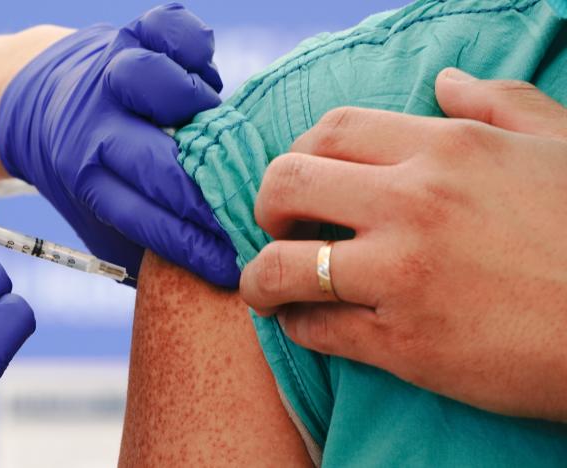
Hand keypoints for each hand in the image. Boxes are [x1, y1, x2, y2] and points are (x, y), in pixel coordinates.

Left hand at [0, 3, 238, 286]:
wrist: (33, 100)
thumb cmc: (84, 169)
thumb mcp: (96, 216)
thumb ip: (143, 243)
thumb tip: (207, 282)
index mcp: (83, 176)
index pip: (145, 219)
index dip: (192, 246)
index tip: (231, 267)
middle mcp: (93, 124)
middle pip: (154, 161)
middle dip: (204, 196)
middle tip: (245, 211)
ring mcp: (110, 73)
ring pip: (150, 82)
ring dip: (190, 107)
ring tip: (211, 124)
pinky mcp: (130, 33)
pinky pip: (167, 27)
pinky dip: (191, 44)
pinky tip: (202, 68)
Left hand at [239, 68, 566, 420]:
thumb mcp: (559, 146)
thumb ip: (499, 104)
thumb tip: (444, 81)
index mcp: (448, 149)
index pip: (333, 130)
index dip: (301, 151)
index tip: (303, 178)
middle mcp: (414, 204)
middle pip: (287, 184)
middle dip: (266, 205)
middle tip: (277, 225)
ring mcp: (403, 275)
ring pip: (283, 266)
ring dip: (261, 277)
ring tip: (266, 286)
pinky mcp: (405, 343)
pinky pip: (318, 329)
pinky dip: (298, 326)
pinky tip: (304, 324)